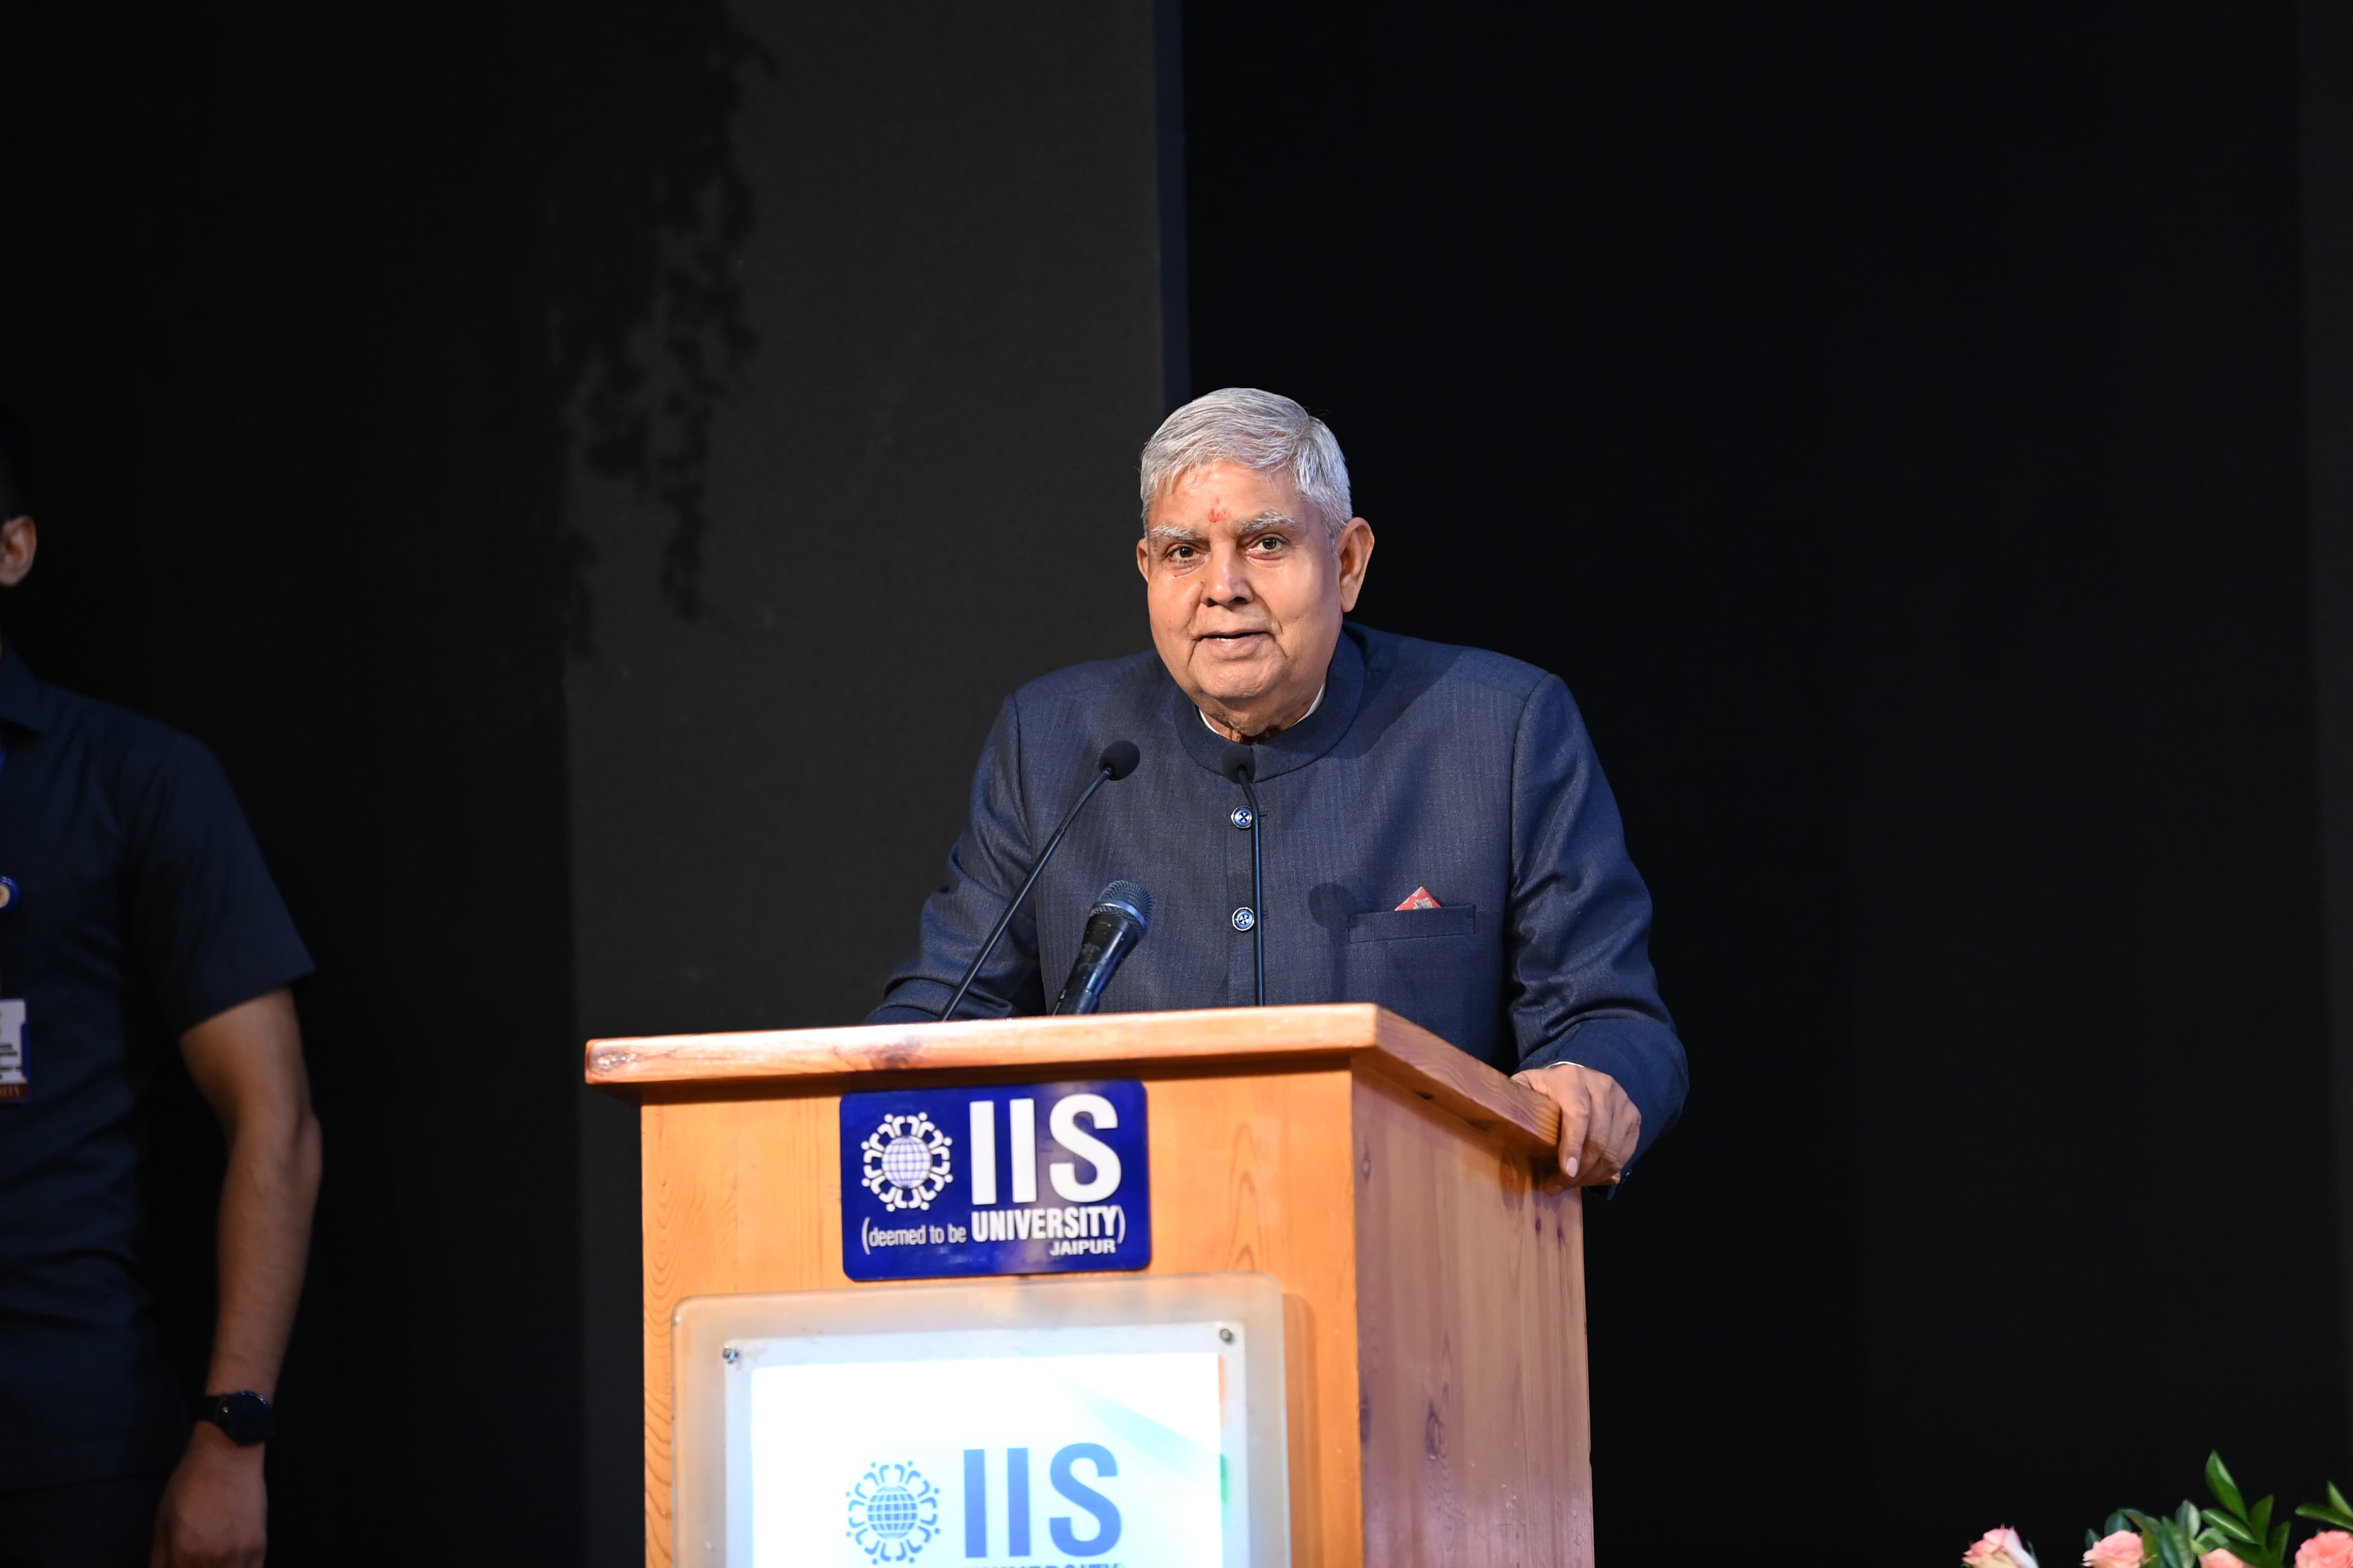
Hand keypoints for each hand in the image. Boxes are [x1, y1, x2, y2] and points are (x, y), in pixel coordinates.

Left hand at [151, 1424, 266, 1567]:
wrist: (228, 1454)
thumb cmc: (189, 1484)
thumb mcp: (162, 1520)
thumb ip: (159, 1557)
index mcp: (184, 1552)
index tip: (177, 1565)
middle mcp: (212, 1559)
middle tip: (191, 1561)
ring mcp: (239, 1554)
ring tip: (210, 1562)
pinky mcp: (259, 1546)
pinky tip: (231, 1565)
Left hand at [1511, 1062, 1640, 1187]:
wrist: (1577, 1079)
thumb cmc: (1545, 1090)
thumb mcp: (1524, 1088)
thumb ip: (1513, 1101)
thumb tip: (1497, 1119)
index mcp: (1572, 1079)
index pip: (1578, 1114)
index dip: (1573, 1146)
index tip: (1566, 1172)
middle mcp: (1602, 1086)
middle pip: (1598, 1138)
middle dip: (1578, 1171)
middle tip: (1556, 1187)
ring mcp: (1622, 1101)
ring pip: (1613, 1150)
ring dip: (1591, 1176)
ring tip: (1569, 1185)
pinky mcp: (1633, 1117)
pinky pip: (1625, 1153)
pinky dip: (1607, 1172)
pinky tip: (1588, 1178)